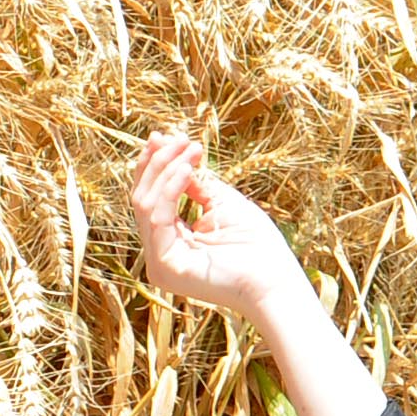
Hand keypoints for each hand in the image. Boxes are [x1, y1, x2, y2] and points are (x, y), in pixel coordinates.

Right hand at [128, 130, 313, 328]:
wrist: (275, 280)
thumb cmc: (257, 246)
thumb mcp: (221, 202)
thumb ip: (194, 181)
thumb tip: (173, 149)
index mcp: (172, 240)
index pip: (150, 198)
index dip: (155, 165)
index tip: (168, 135)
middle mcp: (160, 252)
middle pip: (141, 198)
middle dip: (158, 162)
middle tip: (180, 137)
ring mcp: (159, 262)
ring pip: (145, 204)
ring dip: (166, 170)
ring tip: (191, 150)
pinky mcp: (164, 267)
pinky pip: (157, 218)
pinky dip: (170, 189)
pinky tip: (187, 169)